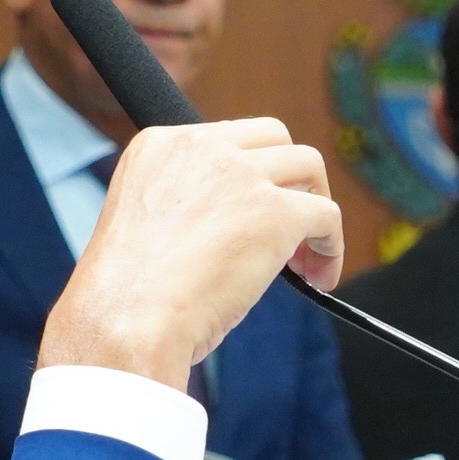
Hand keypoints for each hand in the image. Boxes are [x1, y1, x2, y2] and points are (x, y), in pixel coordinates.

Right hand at [40, 118, 345, 390]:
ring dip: (315, 206)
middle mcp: (200, 146)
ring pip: (309, 166)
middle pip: (275, 138)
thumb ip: (188, 204)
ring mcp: (241, 175)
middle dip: (289, 180)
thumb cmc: (128, 297)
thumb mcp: (146, 223)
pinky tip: (319, 278)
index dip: (250, 175)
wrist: (126, 321)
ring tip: (306, 257)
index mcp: (160, 145)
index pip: (227, 139)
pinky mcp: (275, 211)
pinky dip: (332, 247)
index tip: (251, 212)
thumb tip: (238, 225)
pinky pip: (327, 215)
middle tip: (288, 230)